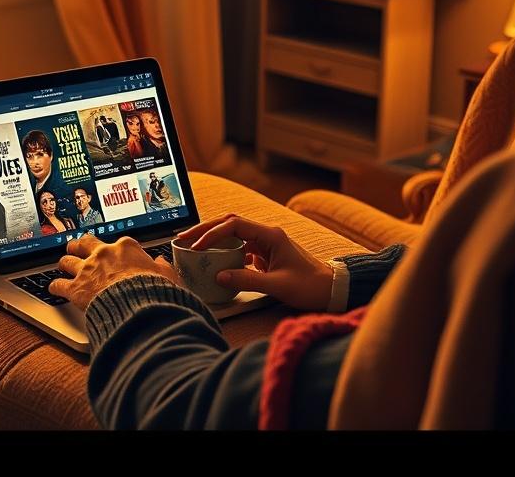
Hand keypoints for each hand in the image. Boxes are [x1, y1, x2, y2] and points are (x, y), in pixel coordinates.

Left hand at [49, 234, 180, 308]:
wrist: (137, 306)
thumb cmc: (153, 290)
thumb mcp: (167, 275)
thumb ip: (162, 267)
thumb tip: (161, 263)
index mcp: (125, 248)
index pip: (118, 242)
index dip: (116, 249)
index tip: (115, 253)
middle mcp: (103, 254)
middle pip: (85, 243)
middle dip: (79, 245)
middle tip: (77, 247)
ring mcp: (87, 270)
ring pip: (67, 260)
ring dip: (65, 263)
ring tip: (63, 265)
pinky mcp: (76, 288)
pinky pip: (58, 285)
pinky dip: (55, 287)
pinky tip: (54, 288)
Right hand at [175, 214, 333, 311]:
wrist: (331, 289)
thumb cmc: (310, 285)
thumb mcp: (277, 285)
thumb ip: (247, 280)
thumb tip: (219, 276)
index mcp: (271, 235)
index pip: (234, 226)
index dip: (212, 234)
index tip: (196, 246)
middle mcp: (267, 235)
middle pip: (230, 224)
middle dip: (205, 229)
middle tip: (183, 238)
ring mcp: (266, 244)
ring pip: (233, 235)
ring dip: (213, 238)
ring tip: (192, 245)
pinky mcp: (266, 255)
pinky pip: (240, 248)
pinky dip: (225, 251)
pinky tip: (214, 260)